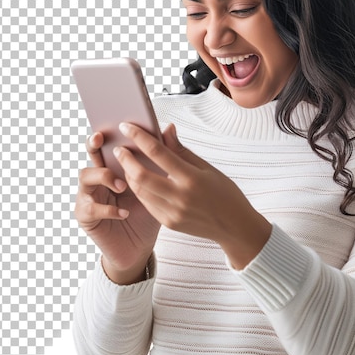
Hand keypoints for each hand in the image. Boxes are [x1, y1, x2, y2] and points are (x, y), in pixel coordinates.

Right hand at [74, 131, 160, 283]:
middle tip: (102, 140)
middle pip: (92, 155)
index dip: (110, 132)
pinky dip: (108, 208)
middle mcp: (100, 178)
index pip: (110, 144)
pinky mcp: (86, 217)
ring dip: (104, 177)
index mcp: (117, 166)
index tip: (117, 123)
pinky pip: (90, 208)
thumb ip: (163, 158)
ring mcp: (90, 196)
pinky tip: (124, 212)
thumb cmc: (151, 213)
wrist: (140, 247)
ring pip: (85, 176)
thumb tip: (168, 127)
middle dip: (94, 145)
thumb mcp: (161, 184)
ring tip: (122, 185)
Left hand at [114, 122, 271, 268]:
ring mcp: (173, 213)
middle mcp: (181, 197)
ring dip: (129, 174)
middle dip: (125, 159)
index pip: (158, 153)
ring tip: (127, 162)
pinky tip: (138, 180)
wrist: (235, 227)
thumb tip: (166, 129)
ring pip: (139, 190)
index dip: (139, 137)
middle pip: (141, 175)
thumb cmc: (225, 194)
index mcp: (192, 178)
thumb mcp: (207, 168)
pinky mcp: (169, 223)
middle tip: (119, 148)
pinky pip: (146, 203)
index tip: (126, 127)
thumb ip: (182, 150)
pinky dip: (139, 189)